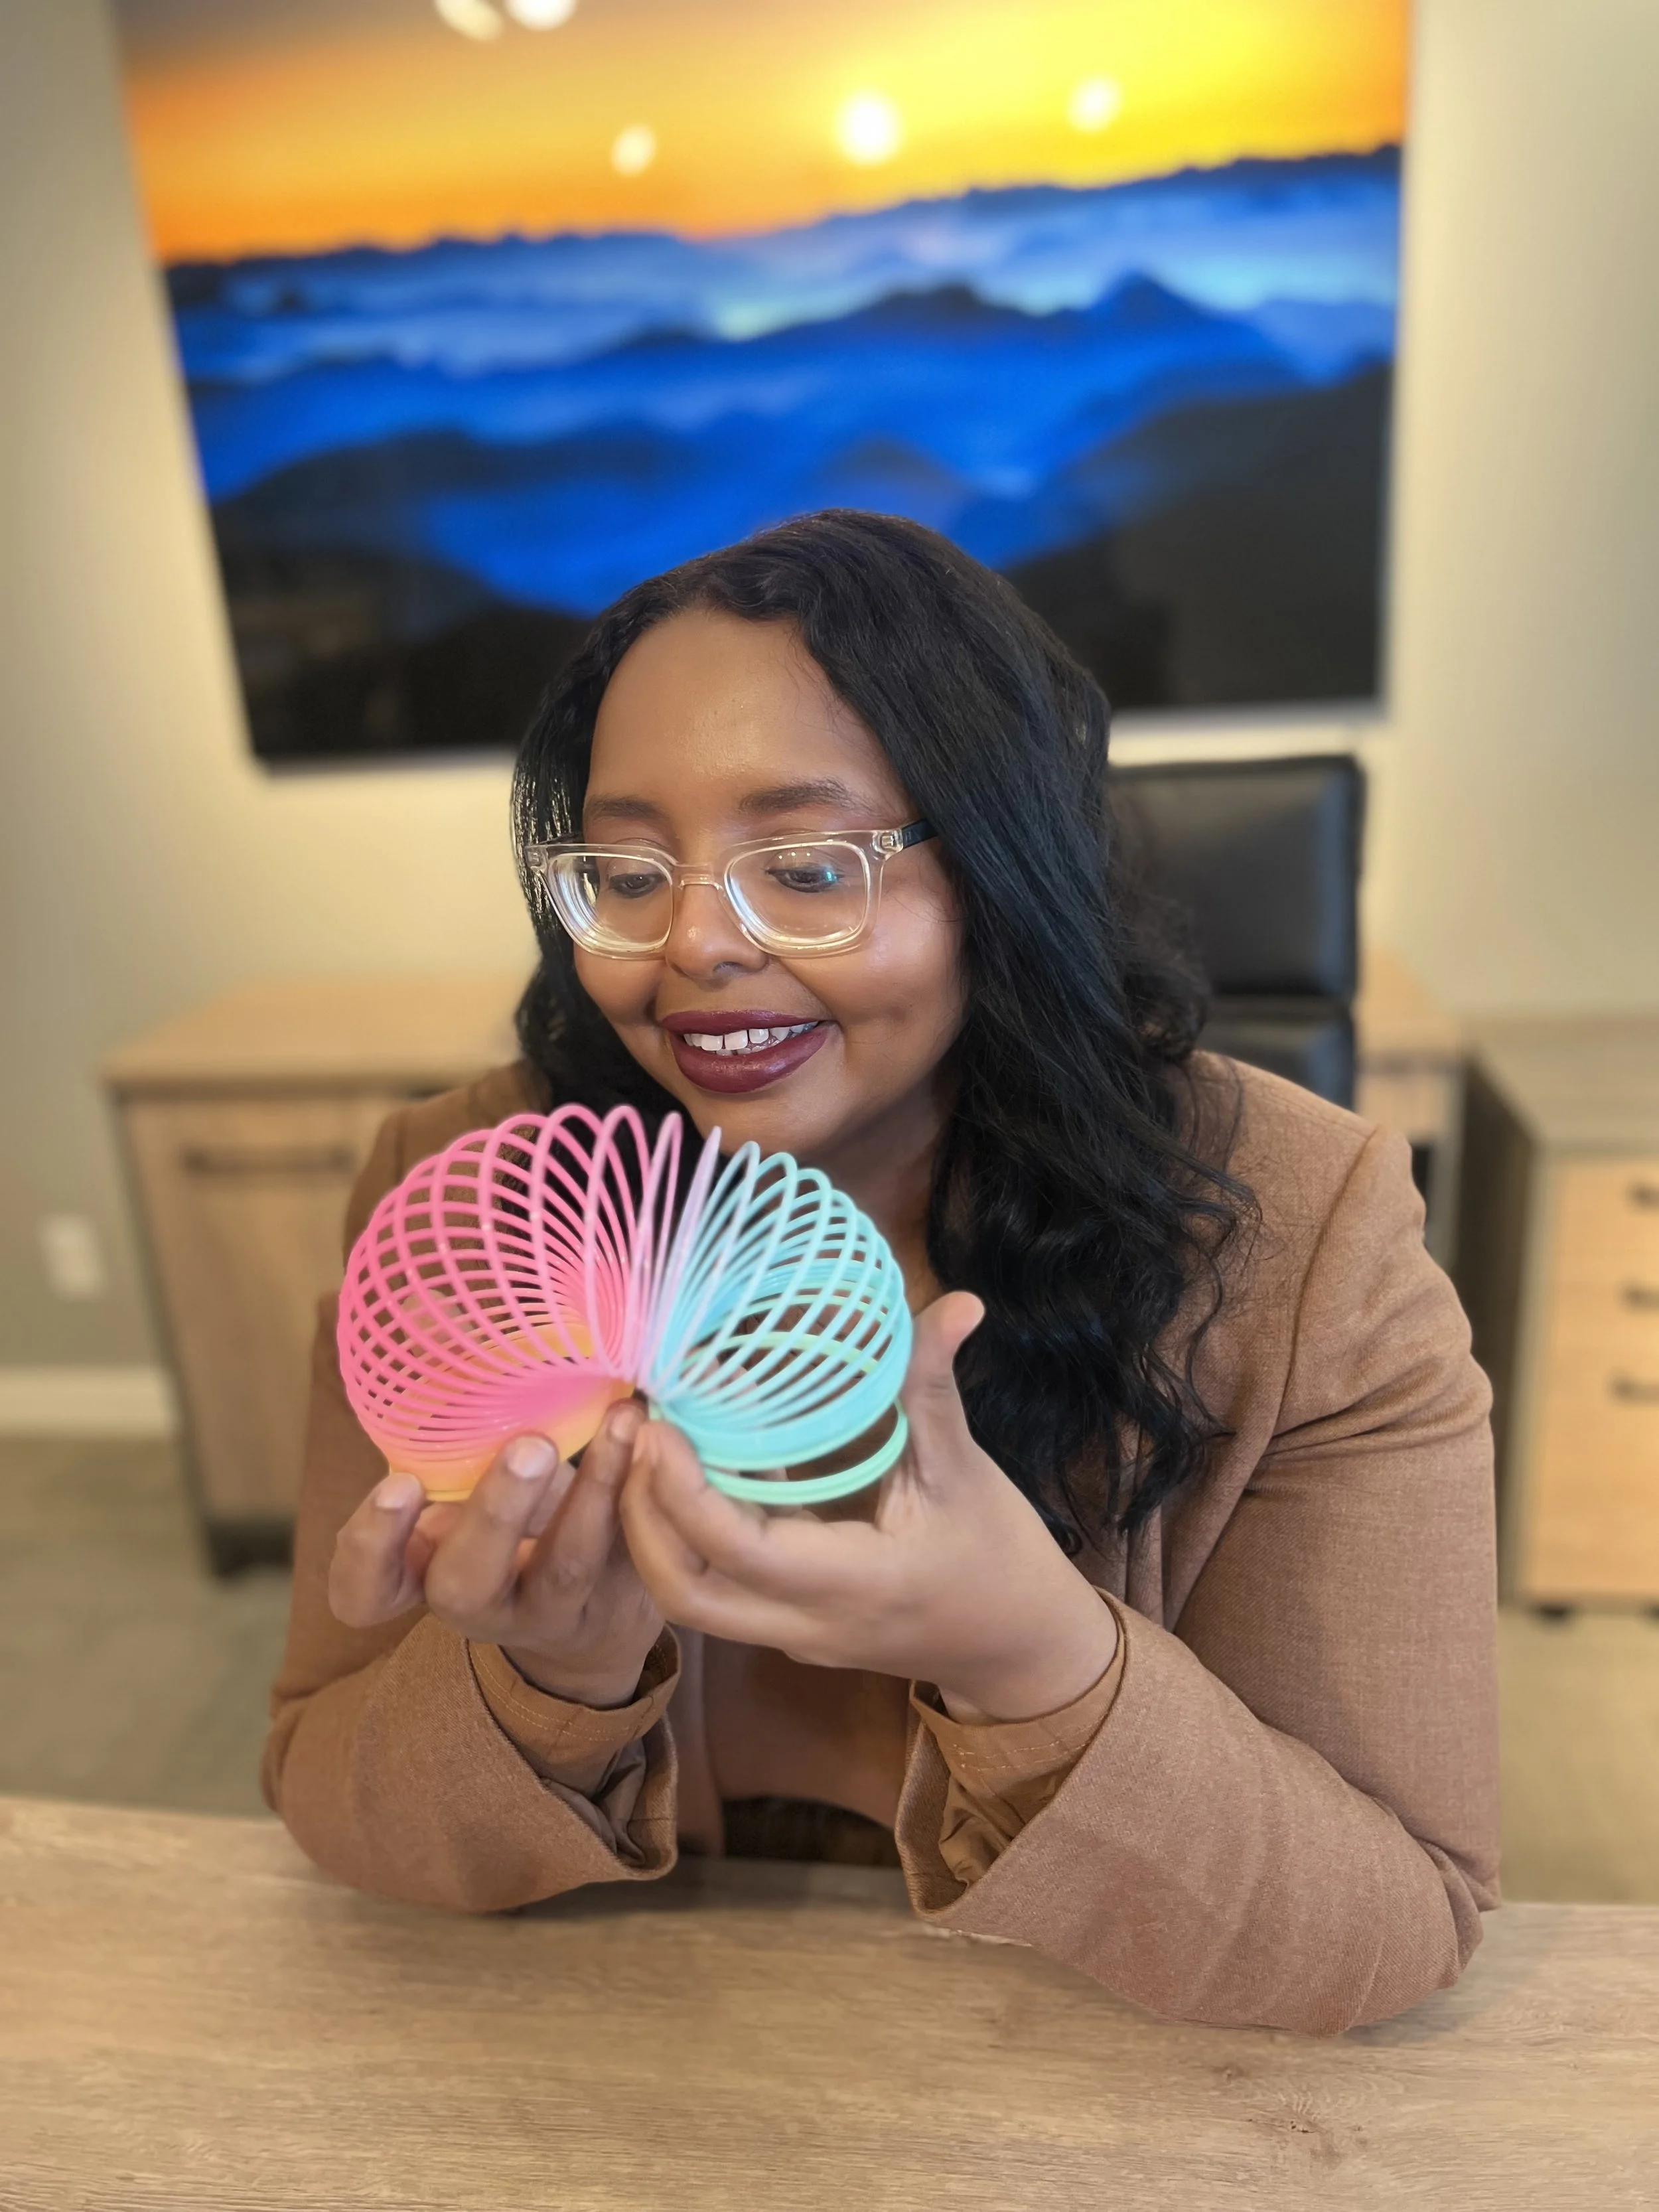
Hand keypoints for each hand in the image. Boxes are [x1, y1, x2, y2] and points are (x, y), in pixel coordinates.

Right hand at [328, 1398, 663, 1707]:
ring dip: (593, 1491)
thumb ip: (445, 1408)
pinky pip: (632, 1557)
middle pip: (465, 1587)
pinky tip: (656, 1435)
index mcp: (421, 1569)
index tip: (401, 1484)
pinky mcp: (618, 1599)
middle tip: (530, 1447)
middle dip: (494, 1516)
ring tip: (620, 1420)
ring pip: (565, 1568)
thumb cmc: (510, 1512)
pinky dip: (644, 1491)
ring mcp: (550, 1611)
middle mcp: (480, 1601)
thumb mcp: (465, 1470)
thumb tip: (421, 1303)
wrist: (596, 1595)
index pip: (365, 1591)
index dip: (372, 1550)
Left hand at [617, 1294, 1118, 1721]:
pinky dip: (687, 1537)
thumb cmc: (1000, 1556)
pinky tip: (691, 1468)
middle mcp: (807, 1623)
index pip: (738, 1550)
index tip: (660, 1421)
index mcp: (852, 1585)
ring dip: (654, 1529)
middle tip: (637, 1432)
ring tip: (649, 1443)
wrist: (1020, 1649)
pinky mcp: (789, 1629)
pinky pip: (717, 1591)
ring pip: (689, 1600)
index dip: (684, 1489)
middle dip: (641, 1517)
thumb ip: (936, 1387)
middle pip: (685, 1593)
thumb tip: (958, 1302)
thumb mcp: (967, 1471)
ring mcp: (793, 1635)